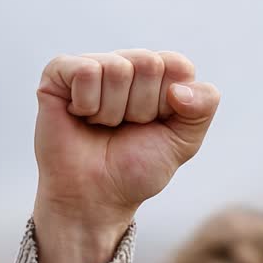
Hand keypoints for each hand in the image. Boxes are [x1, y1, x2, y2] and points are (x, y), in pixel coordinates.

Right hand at [32, 49, 220, 262]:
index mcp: (158, 75)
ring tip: (101, 126)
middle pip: (148, 63)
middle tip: (124, 128)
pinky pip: (85, 71)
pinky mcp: (59, 73)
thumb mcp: (184, 141)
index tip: (154, 125)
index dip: (168, 103)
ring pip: (117, 68)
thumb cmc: (135, 169)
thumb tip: (178, 89)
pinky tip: (79, 117)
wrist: (95, 198)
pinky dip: (86, 104)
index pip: (177, 65)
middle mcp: (126, 64)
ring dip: (111, 111)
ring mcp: (93, 66)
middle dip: (140, 108)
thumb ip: (204, 106)